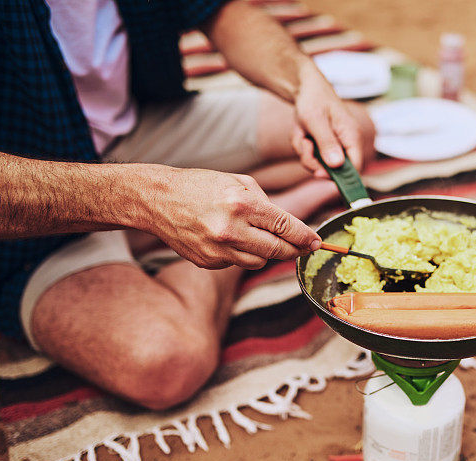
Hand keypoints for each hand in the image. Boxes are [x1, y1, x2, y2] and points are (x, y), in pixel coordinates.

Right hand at [139, 165, 320, 269]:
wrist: (157, 200)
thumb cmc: (202, 186)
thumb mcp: (239, 182)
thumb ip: (267, 204)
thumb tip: (292, 227)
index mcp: (241, 204)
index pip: (284, 226)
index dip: (305, 237)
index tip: (317, 242)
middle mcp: (230, 229)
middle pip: (277, 250)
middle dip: (295, 250)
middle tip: (304, 248)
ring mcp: (217, 249)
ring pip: (259, 262)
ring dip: (268, 254)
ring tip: (260, 238)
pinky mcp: (207, 262)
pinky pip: (237, 264)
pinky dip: (242, 255)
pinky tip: (231, 240)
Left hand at [290, 62, 363, 177]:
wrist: (304, 87)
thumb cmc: (313, 99)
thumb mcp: (316, 120)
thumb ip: (327, 143)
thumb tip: (337, 165)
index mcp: (352, 136)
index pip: (356, 167)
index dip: (340, 177)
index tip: (319, 174)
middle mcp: (346, 144)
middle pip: (333, 170)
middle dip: (313, 160)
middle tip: (305, 144)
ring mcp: (335, 146)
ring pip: (318, 164)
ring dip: (304, 152)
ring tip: (302, 134)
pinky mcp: (324, 146)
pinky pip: (311, 157)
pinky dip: (302, 147)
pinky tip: (301, 133)